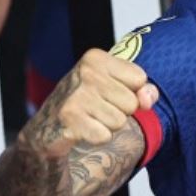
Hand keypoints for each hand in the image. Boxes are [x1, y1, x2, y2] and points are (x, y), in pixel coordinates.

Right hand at [24, 48, 158, 158]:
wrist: (48, 126)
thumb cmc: (88, 102)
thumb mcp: (116, 86)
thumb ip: (142, 89)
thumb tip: (147, 99)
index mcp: (96, 58)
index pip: (140, 78)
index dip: (132, 91)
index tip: (110, 92)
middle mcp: (85, 72)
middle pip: (132, 103)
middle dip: (120, 111)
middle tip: (97, 108)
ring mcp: (76, 96)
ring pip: (120, 121)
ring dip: (108, 125)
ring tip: (89, 118)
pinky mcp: (70, 120)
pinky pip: (105, 136)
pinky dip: (97, 137)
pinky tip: (83, 129)